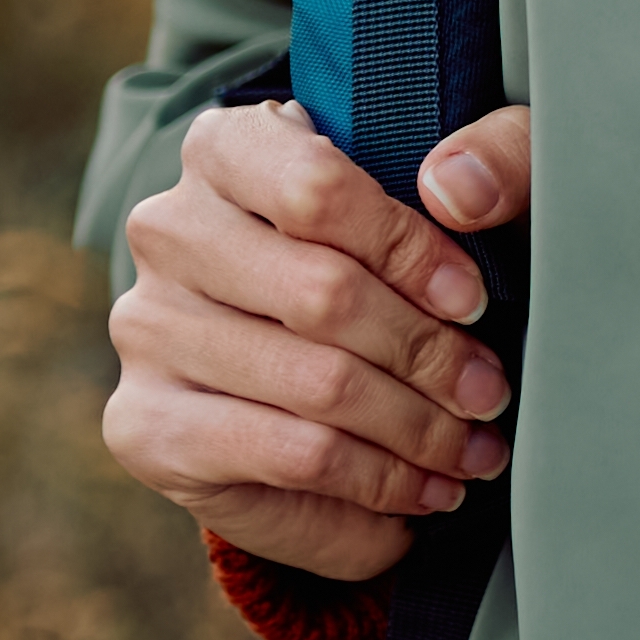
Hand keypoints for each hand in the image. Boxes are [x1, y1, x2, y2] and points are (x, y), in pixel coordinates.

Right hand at [103, 101, 532, 582]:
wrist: (303, 356)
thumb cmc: (388, 253)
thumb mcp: (454, 184)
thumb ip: (492, 156)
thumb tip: (462, 190)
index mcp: (227, 148)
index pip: (318, 190)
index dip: (410, 250)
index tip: (475, 302)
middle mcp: (169, 231)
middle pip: (323, 296)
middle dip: (429, 357)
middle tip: (490, 395)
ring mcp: (147, 329)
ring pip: (315, 386)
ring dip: (416, 431)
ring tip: (474, 453)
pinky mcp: (146, 425)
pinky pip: (288, 458)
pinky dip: (374, 482)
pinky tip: (421, 491)